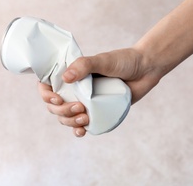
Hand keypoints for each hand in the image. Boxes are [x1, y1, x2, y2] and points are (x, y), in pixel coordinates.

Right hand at [38, 47, 162, 136]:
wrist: (146, 69)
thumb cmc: (123, 60)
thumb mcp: (102, 60)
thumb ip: (83, 66)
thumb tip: (65, 78)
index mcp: (71, 75)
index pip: (47, 85)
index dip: (46, 95)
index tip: (57, 98)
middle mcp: (75, 89)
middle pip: (55, 105)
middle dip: (62, 111)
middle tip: (79, 108)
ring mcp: (85, 101)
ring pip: (66, 117)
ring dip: (70, 122)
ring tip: (85, 117)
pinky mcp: (97, 112)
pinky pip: (82, 125)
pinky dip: (78, 131)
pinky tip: (82, 131)